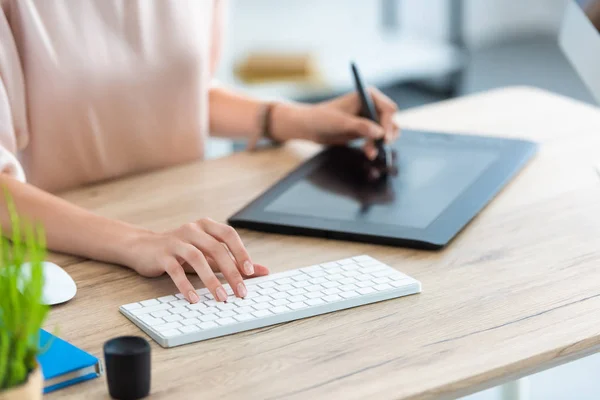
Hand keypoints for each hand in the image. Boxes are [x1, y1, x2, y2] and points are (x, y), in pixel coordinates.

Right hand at [126, 218, 268, 302]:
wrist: (143, 247)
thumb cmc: (181, 251)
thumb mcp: (208, 254)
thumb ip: (233, 261)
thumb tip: (263, 270)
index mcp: (206, 226)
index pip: (228, 235)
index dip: (241, 252)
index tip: (250, 272)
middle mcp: (192, 230)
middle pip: (216, 248)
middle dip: (231, 271)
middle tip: (240, 291)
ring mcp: (176, 241)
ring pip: (197, 258)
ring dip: (211, 280)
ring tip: (221, 297)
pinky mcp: (162, 255)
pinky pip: (176, 270)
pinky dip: (186, 285)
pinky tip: (194, 299)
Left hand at [271, 87, 399, 158]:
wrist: (309, 127)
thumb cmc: (322, 118)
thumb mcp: (341, 122)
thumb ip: (361, 126)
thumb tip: (380, 133)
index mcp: (368, 95)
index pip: (389, 109)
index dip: (388, 123)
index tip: (383, 138)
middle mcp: (371, 104)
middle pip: (390, 121)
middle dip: (386, 135)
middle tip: (380, 147)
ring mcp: (369, 117)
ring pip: (386, 131)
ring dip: (381, 143)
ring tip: (370, 152)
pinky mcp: (365, 130)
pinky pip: (377, 139)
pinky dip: (375, 146)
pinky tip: (368, 153)